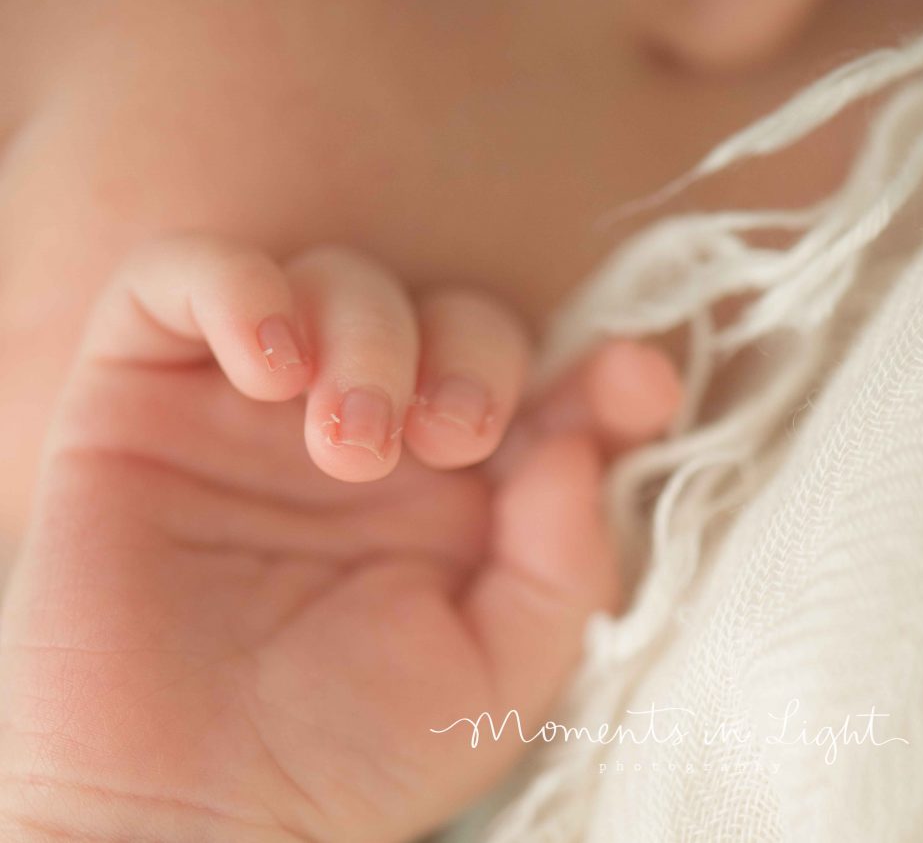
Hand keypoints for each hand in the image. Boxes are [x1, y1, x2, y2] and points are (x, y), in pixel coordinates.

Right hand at [0, 235, 680, 841]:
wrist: (175, 815)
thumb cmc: (339, 757)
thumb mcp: (493, 677)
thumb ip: (561, 563)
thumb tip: (579, 448)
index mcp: (457, 489)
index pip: (545, 388)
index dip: (600, 372)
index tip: (634, 384)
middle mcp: (369, 427)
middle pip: (448, 312)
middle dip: (471, 356)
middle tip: (450, 438)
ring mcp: (258, 401)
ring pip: (336, 278)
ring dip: (366, 335)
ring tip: (346, 443)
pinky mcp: (144, 387)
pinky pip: (187, 278)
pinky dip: (238, 292)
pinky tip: (271, 367)